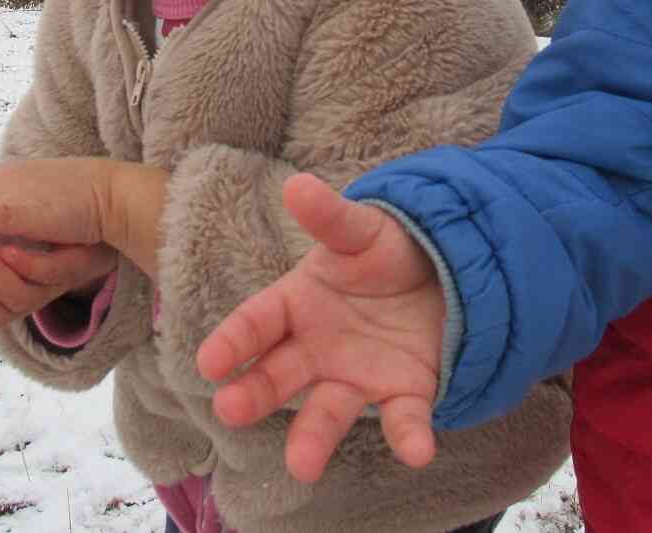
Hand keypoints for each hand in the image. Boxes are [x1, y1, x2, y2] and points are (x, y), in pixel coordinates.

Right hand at [0, 170, 119, 330]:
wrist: (107, 204)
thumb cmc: (56, 208)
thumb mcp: (9, 204)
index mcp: (1, 283)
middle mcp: (24, 291)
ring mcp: (49, 283)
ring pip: (13, 301)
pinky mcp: (74, 269)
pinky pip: (49, 276)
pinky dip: (27, 265)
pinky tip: (11, 250)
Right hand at [196, 173, 445, 483]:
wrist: (442, 269)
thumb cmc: (384, 249)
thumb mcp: (359, 229)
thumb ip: (330, 216)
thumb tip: (296, 184)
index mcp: (298, 303)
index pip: (257, 323)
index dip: (233, 342)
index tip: (209, 363)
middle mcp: (318, 347)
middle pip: (280, 374)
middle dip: (255, 394)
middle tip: (231, 410)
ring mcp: (357, 374)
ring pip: (330, 408)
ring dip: (315, 437)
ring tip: (303, 466)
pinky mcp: (404, 391)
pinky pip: (403, 416)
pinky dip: (408, 435)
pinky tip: (417, 450)